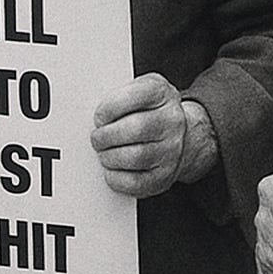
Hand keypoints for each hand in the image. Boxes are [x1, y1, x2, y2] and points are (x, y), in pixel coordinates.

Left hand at [91, 74, 206, 198]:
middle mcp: (172, 120)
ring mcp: (172, 150)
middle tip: (97, 139)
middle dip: (107, 136)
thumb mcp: (138, 91)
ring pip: (135, 157)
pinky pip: (135, 182)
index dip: (110, 108)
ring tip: (105, 153)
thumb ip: (118, 96)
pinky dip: (116, 177)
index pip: (135, 96)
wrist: (179, 136)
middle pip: (136, 128)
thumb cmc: (148, 112)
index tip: (100, 116)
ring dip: (109, 157)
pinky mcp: (164, 176)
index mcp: (162, 93)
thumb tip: (93, 116)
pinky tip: (113, 169)